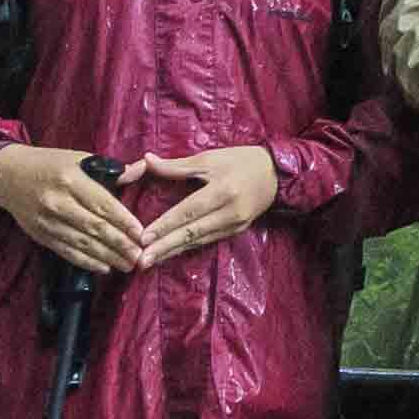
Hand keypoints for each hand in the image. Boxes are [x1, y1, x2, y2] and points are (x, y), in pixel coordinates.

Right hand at [0, 144, 147, 279]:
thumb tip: (141, 169)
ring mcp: (47, 221)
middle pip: (94, 227)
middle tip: (139, 256)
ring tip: (127, 265)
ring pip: (82, 243)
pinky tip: (103, 267)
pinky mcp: (40, 234)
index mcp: (71, 180)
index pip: (102, 204)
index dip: (123, 221)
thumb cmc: (49, 164)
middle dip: (119, 244)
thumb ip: (111, 169)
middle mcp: (58, 202)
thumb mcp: (79, 159)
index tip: (140, 233)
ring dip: (107, 256)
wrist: (9, 175)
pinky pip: (66, 251)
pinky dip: (86, 261)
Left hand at [122, 143, 281, 268]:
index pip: (188, 211)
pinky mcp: (236, 231)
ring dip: (172, 252)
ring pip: (198, 241)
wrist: (276, 173)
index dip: (165, 225)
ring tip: (150, 261)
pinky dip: (187, 247)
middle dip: (164, 247)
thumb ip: (176, 165)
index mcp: (222, 190)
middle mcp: (229, 212)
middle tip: (142, 260)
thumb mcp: (210, 158)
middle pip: (191, 233)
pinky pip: (207, 241)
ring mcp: (234, 225)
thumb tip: (147, 161)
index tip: (143, 237)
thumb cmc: (241, 161)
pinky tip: (171, 253)